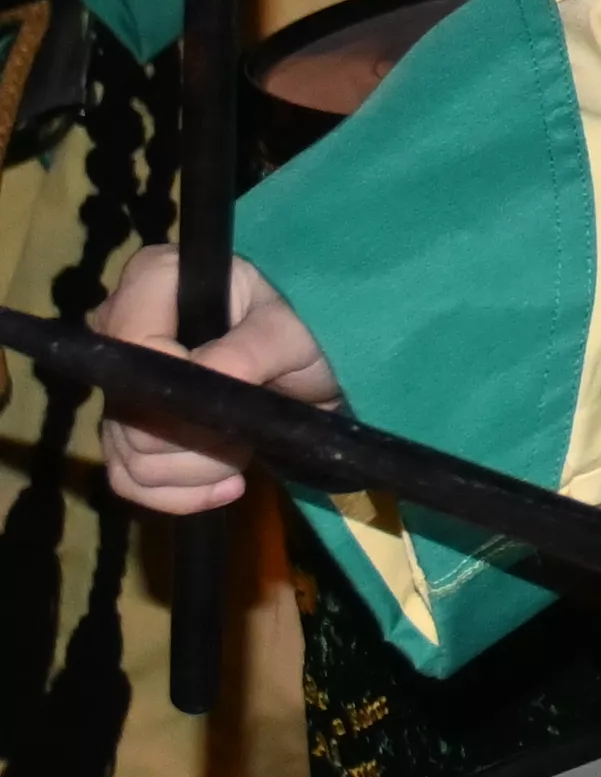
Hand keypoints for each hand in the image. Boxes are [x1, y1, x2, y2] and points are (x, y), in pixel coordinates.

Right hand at [89, 250, 336, 515]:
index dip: (177, 385)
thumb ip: (255, 347)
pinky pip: (128, 480)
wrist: (306, 367)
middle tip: (248, 433)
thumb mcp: (292, 330)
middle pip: (130, 413)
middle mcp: (119, 330)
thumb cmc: (301, 329)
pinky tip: (228, 486)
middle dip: (198, 440)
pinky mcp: (125, 432)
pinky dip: (179, 496)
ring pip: (131, 455)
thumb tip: (213, 375)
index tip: (230, 398)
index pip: (133, 344)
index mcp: (154, 280)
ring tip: (245, 453)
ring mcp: (118, 386)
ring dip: (198, 471)